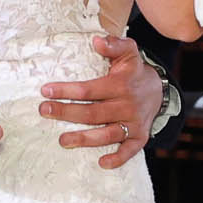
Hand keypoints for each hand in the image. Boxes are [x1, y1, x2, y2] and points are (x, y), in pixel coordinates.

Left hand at [41, 34, 159, 168]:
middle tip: (44, 111)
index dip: (67, 91)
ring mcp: (134, 123)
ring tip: (62, 140)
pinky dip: (118, 158)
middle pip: (93, 113)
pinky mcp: (140, 137)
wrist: (158, 90)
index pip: (90, 90)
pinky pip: (130, 151)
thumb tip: (96, 40)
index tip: (45, 91)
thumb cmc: (132, 70)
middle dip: (66, 113)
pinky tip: (102, 163)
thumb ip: (113, 45)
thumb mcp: (128, 52)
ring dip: (85, 139)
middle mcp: (127, 105)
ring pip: (107, 134)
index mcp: (121, 85)